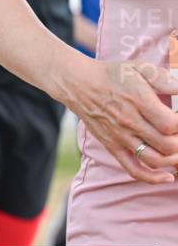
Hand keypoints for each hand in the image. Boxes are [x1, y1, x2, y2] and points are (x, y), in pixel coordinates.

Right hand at [62, 59, 177, 183]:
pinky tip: (168, 177)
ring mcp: (120, 137)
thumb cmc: (112, 75)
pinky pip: (133, 169)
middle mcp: (130, 123)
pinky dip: (152, 178)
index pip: (172, 125)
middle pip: (168, 145)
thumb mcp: (139, 68)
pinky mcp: (113, 146)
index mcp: (139, 101)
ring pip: (155, 160)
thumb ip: (163, 79)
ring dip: (175, 160)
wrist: (78, 85)